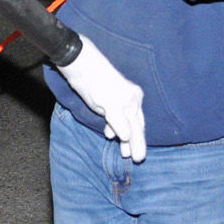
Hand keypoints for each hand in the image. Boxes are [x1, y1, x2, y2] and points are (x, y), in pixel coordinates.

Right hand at [58, 35, 146, 161]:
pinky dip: (122, 130)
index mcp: (133, 96)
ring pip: (132, 125)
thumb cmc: (94, 81)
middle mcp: (132, 98)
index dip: (138, 136)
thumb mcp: (105, 102)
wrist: (85, 64)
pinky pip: (119, 119)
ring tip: (133, 157)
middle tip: (139, 158)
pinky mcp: (113, 101)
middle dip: (139, 143)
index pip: (138, 120)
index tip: (137, 150)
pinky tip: (124, 138)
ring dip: (133, 142)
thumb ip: (112, 118)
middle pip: (138, 125)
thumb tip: (112, 135)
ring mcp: (124, 100)